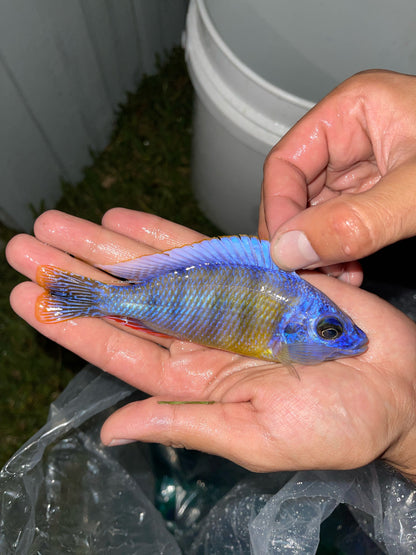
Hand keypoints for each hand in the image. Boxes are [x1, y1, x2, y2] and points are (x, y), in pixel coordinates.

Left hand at [6, 209, 415, 480]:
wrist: (397, 386)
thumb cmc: (339, 423)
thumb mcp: (259, 439)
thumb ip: (186, 426)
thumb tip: (114, 431)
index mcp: (195, 380)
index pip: (118, 347)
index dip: (72, 322)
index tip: (27, 297)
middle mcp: (200, 336)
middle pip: (124, 301)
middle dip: (73, 274)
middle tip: (24, 247)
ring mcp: (224, 300)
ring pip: (151, 269)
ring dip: (104, 247)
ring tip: (58, 224)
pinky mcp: (254, 273)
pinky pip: (198, 250)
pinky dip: (161, 235)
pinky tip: (123, 220)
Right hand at [259, 70, 415, 283]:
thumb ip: (354, 221)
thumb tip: (291, 250)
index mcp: (355, 111)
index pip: (286, 162)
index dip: (278, 209)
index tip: (283, 252)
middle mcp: (353, 138)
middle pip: (297, 192)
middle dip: (301, 237)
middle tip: (308, 273)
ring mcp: (365, 169)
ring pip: (317, 214)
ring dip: (320, 251)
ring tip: (337, 276)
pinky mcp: (377, 195)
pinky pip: (341, 226)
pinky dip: (340, 252)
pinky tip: (351, 270)